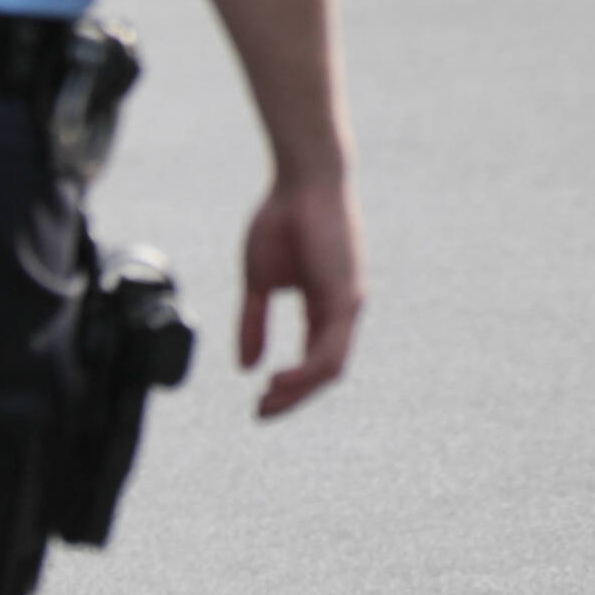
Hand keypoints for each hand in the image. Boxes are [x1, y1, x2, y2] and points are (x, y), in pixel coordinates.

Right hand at [236, 171, 362, 417]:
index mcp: (324, 308)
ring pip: (330, 366)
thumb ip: (254, 323)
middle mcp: (342, 311)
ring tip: (268, 400)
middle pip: (324, 371)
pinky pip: (332, 348)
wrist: (302, 181)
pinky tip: (281, 379)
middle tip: (261, 414)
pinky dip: (307, 370)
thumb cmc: (283, 221)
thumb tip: (246, 366)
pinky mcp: (348, 296)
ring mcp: (349, 305)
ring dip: (299, 390)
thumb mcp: (259, 282)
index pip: (313, 360)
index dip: (289, 387)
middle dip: (293, 397)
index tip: (259, 404)